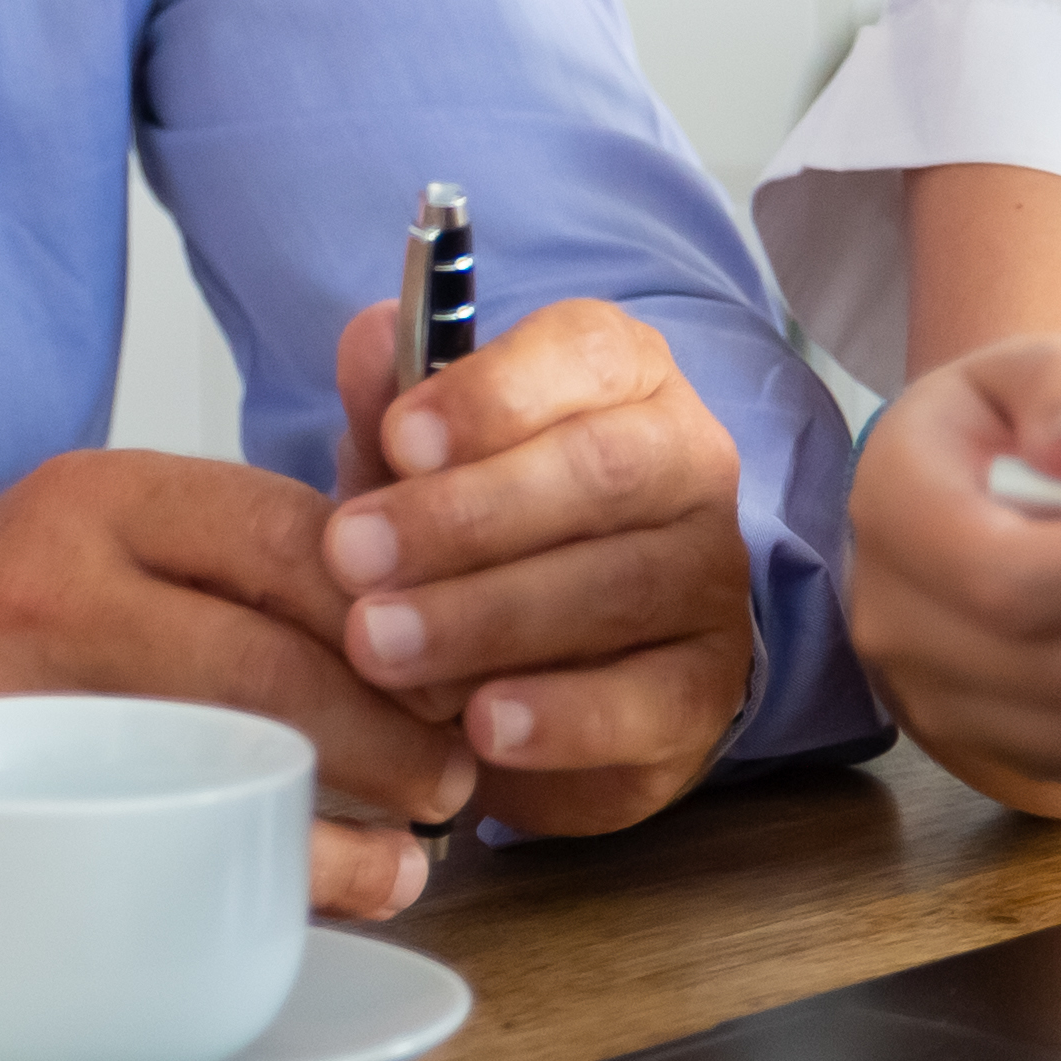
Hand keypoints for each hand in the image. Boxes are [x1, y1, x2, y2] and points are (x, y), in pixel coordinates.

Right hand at [0, 452, 478, 918]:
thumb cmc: (33, 605)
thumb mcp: (125, 524)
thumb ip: (263, 536)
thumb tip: (452, 571)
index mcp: (101, 498)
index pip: (289, 534)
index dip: (400, 607)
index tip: (460, 654)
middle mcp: (52, 589)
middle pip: (270, 662)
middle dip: (395, 724)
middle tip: (455, 760)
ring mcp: (22, 712)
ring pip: (231, 765)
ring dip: (360, 810)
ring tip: (422, 824)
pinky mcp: (8, 821)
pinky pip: (181, 855)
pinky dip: (296, 876)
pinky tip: (357, 875)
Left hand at [319, 297, 760, 840]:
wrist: (555, 669)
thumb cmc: (479, 534)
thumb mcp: (421, 465)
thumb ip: (392, 406)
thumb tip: (368, 332)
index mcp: (626, 379)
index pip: (589, 351)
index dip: (492, 393)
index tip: (397, 439)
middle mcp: (688, 463)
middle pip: (601, 471)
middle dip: (464, 515)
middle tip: (351, 556)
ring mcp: (710, 578)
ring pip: (618, 586)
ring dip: (487, 618)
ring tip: (379, 646)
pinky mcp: (708, 689)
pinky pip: (651, 701)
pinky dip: (564, 716)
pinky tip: (482, 727)